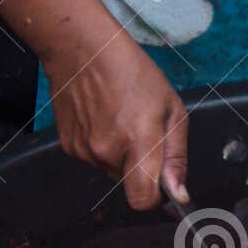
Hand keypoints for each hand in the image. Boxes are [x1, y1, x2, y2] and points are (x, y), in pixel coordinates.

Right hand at [45, 33, 187, 210]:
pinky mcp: (68, 147)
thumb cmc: (132, 72)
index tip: (162, 184)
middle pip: (131, 185)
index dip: (156, 198)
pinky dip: (101, 148)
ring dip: (121, 157)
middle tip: (142, 134)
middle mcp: (106, 151)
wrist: (81, 48)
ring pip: (112, 172)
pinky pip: (93, 160)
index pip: (143, 199)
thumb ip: (176, 157)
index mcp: (138, 141)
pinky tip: (103, 119)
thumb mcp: (172, 110)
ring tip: (121, 121)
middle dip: (142, 169)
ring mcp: (84, 150)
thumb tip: (179, 195)